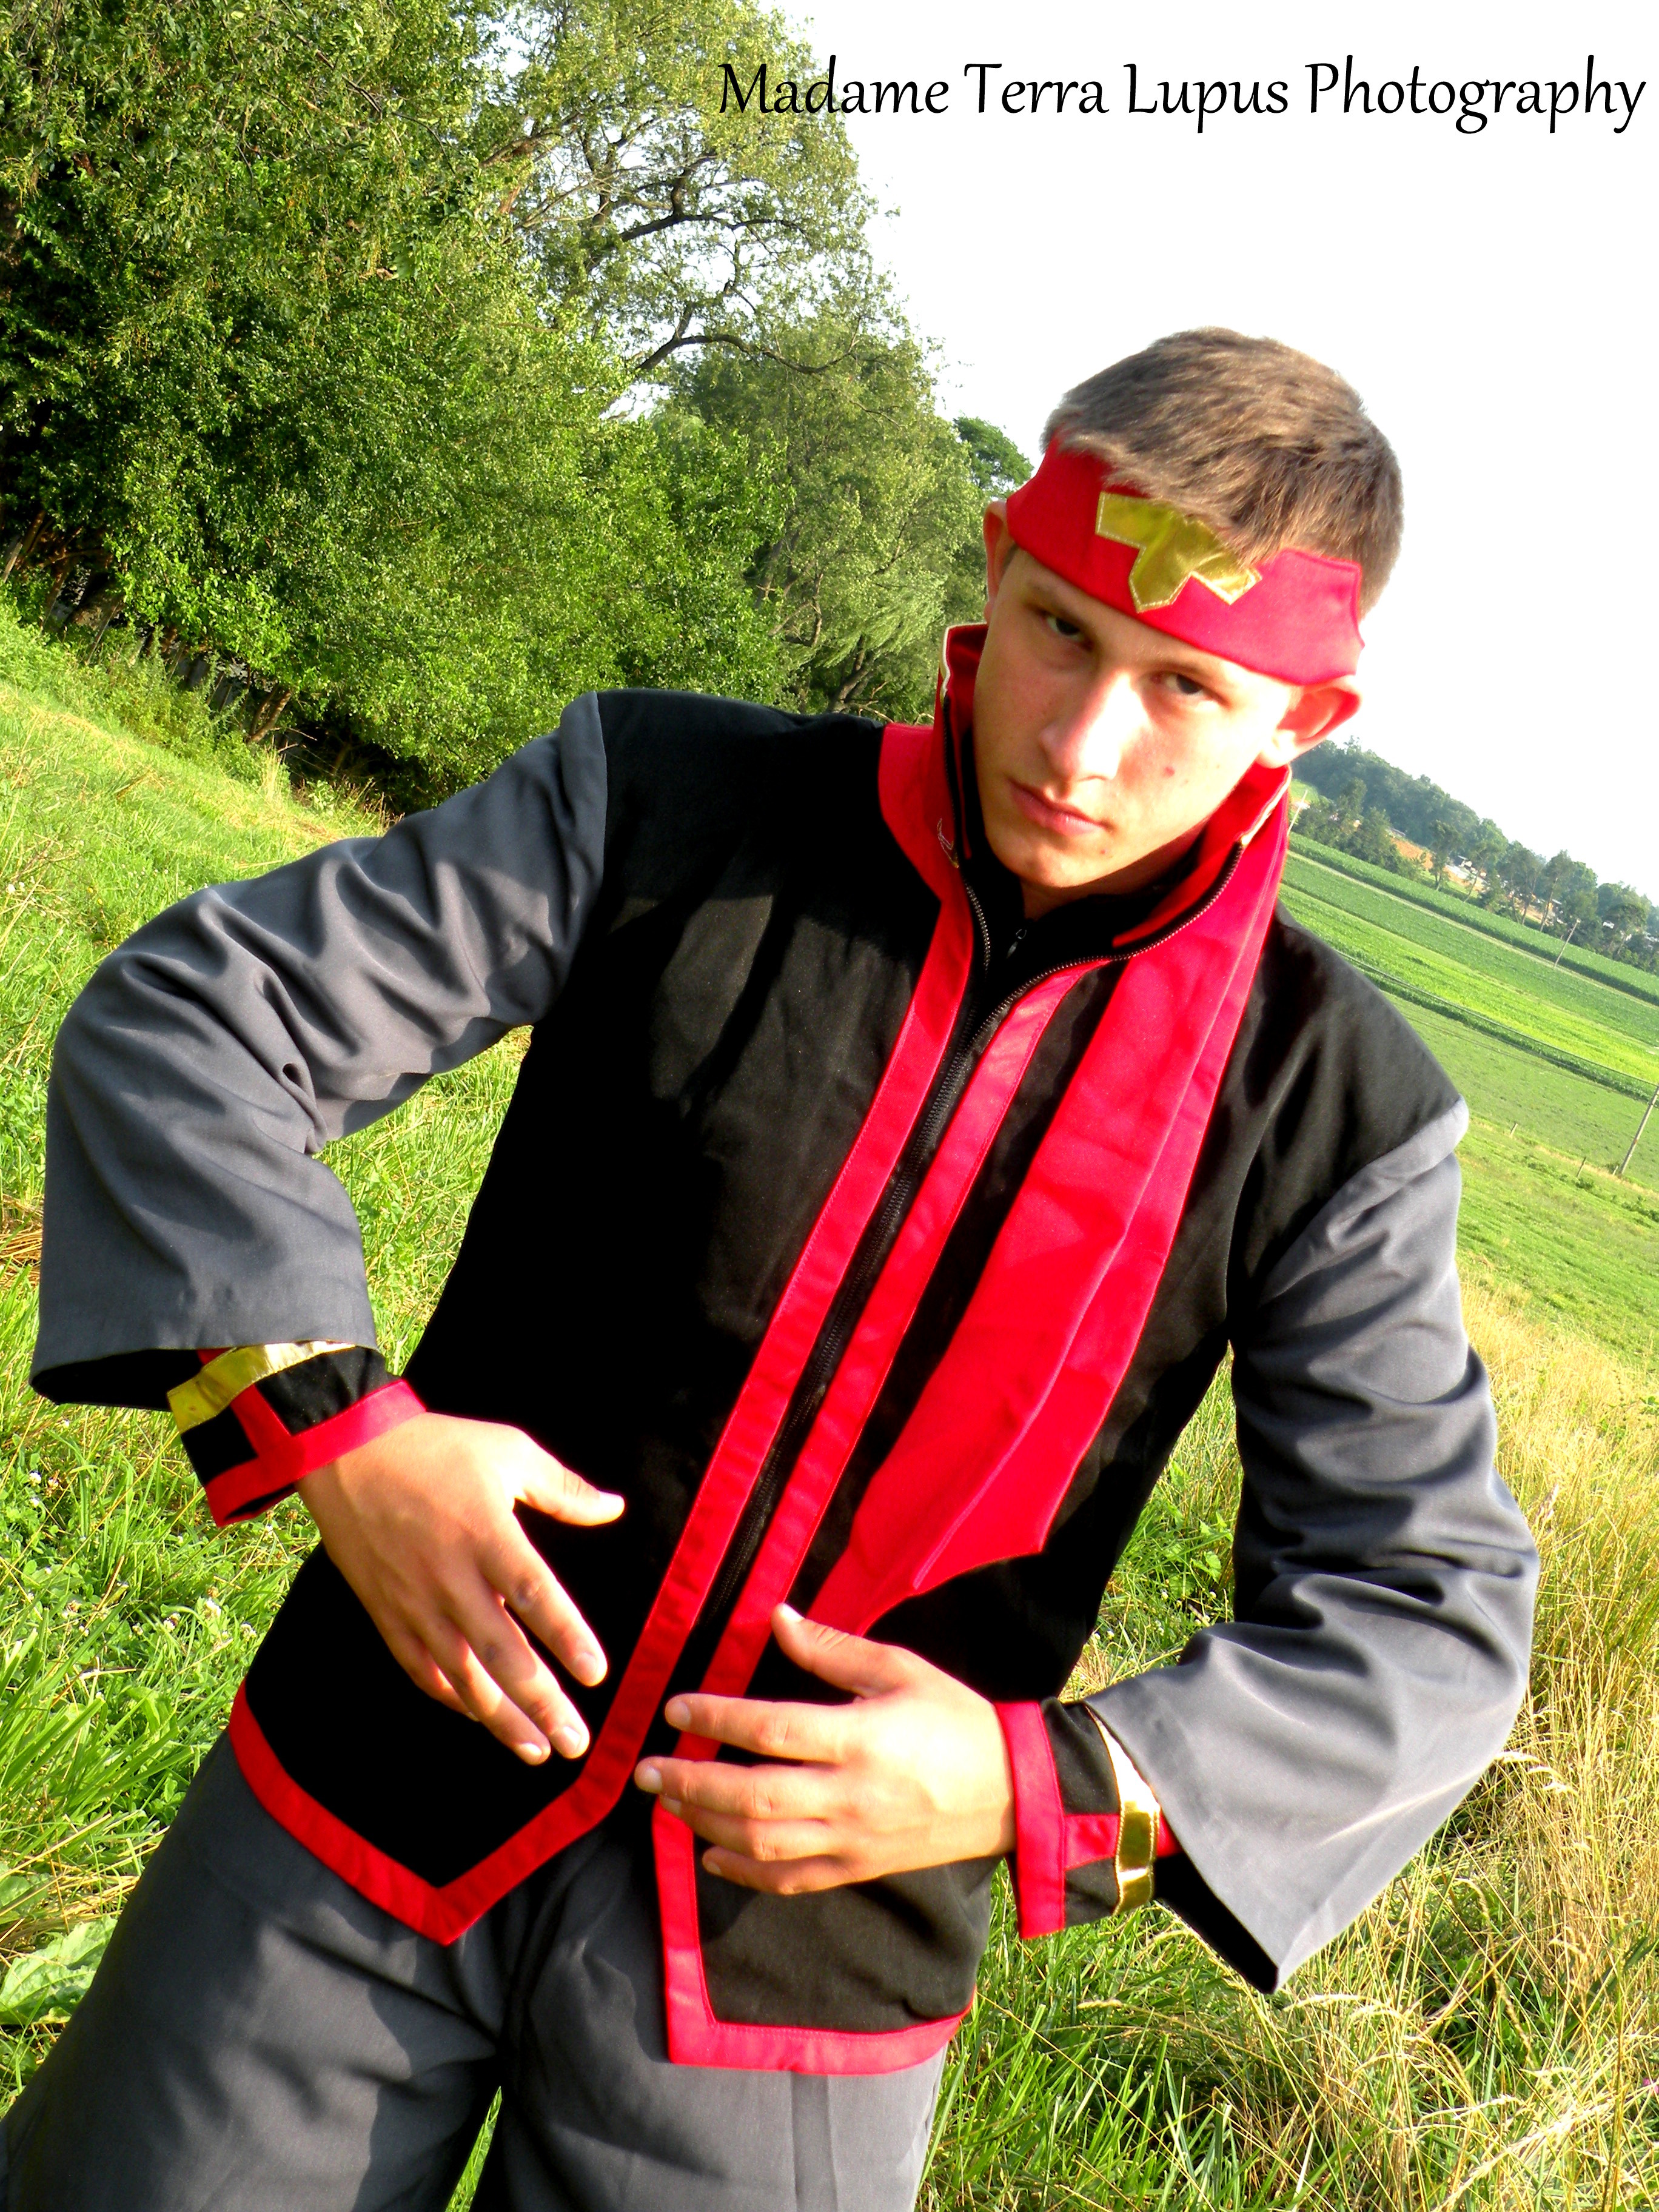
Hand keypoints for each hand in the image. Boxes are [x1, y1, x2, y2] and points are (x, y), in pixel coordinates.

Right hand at [297, 1412, 621, 1766]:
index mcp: (486, 1535)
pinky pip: (421, 1670)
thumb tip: (614, 1508)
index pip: (533, 1594)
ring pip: (462, 1675)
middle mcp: (451, 1579)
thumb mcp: (508, 1451)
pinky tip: (480, 1718)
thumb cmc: (436, 1450)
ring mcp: (415, 1603)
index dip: (565, 1635)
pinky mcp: (387, 1615)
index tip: (595, 1673)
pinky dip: (452, 1699)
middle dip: (540, 1703)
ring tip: (536, 1751)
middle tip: (574, 1743)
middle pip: (502, 1653)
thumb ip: (563, 1488)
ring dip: (500, 1719)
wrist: (347, 1456)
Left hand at [633, 1605, 1015, 1891]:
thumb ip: (831, 1648)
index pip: (771, 1731)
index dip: (717, 1719)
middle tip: (647, 1769)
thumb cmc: (954, 1719)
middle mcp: (850, 1796)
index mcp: (861, 1739)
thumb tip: (775, 1618)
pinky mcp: (857, 1868)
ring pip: (762, 1843)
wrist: (1011, 1792)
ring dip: (705, 1825)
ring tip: (668, 1801)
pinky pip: (789, 1881)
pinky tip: (710, 1856)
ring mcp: (852, 1840)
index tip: (677, 1708)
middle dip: (691, 1782)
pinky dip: (743, 1872)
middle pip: (752, 1796)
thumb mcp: (899, 1668)